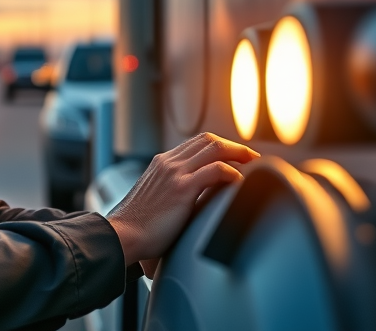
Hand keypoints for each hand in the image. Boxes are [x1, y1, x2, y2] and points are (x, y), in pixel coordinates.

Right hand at [106, 132, 258, 267]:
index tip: (236, 158)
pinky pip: (215, 171)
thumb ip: (169, 194)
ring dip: (238, 153)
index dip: (220, 147)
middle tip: (252, 158)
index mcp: (161, 164)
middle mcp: (168, 162)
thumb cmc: (136, 228)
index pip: (196, 143)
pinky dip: (232, 174)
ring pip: (214, 148)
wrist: (121, 236)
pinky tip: (239, 184)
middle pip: (208, 139)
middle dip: (234, 146)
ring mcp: (174, 173)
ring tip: (254, 165)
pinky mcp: (181, 188)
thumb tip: (185, 206)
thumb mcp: (153, 200)